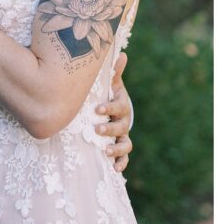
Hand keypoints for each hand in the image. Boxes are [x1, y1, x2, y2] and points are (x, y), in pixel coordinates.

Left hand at [95, 53, 132, 173]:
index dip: (109, 108)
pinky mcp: (119, 147)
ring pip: (125, 144)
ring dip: (116, 148)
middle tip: (97, 129)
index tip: (97, 108)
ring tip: (105, 151)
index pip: (118, 106)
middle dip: (110, 128)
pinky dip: (121, 163)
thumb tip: (122, 54)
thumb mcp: (110, 83)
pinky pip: (124, 157)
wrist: (111, 109)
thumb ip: (114, 72)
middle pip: (121, 126)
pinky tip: (114, 169)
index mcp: (121, 105)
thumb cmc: (107, 94)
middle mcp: (124, 121)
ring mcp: (122, 135)